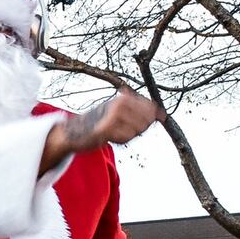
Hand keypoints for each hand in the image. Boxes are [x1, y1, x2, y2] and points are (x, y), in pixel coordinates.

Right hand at [41, 89, 161, 174]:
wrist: (75, 130)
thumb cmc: (100, 121)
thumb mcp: (122, 109)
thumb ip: (142, 110)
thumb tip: (164, 115)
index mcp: (126, 97)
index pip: (152, 109)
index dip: (149, 119)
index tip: (133, 122)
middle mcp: (121, 104)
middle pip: (147, 121)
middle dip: (138, 128)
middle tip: (122, 128)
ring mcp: (113, 116)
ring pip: (137, 130)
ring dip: (128, 135)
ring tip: (115, 131)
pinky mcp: (106, 129)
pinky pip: (126, 138)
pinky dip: (121, 140)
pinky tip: (110, 136)